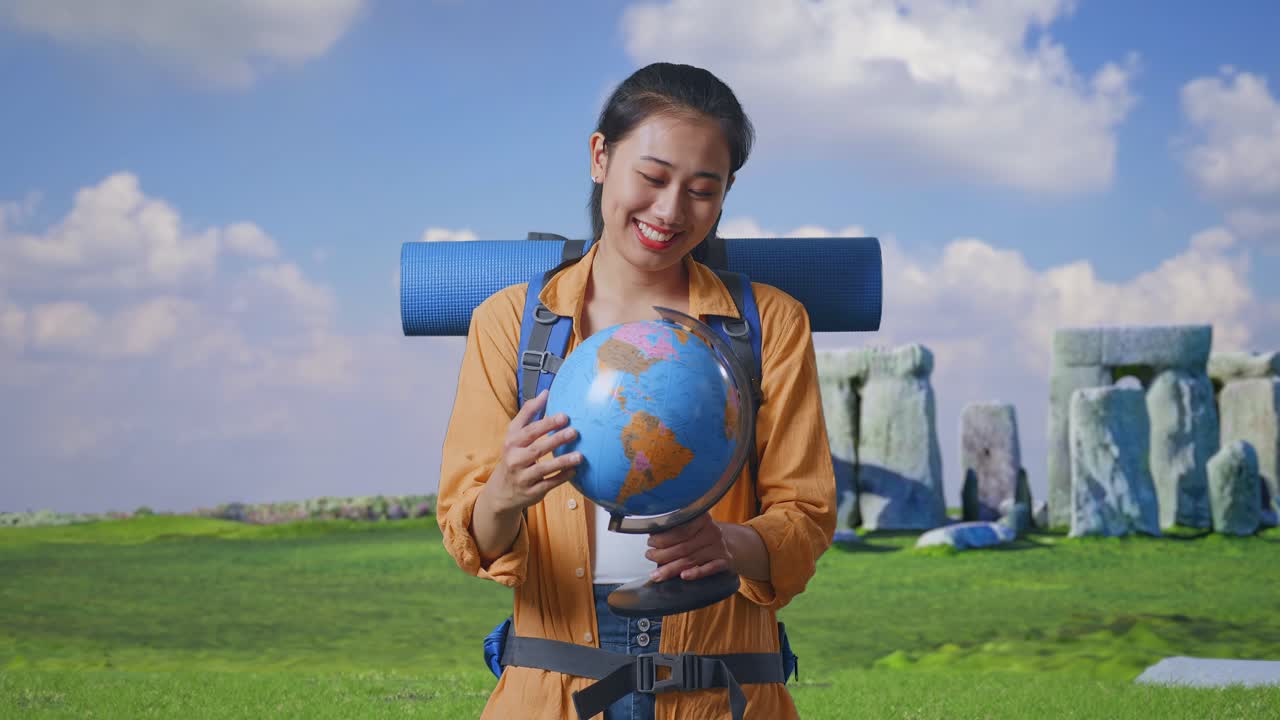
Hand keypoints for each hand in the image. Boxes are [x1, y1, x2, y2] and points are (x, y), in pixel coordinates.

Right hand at [481, 389, 582, 515]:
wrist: (501, 491)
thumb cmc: (513, 455)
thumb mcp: (514, 434)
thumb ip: (529, 413)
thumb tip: (546, 392)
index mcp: (512, 442)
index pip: (529, 431)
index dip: (546, 423)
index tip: (564, 416)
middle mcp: (515, 459)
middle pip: (536, 449)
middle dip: (556, 440)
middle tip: (574, 432)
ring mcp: (522, 477)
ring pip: (543, 469)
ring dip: (562, 461)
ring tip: (579, 456)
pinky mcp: (531, 492)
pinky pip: (548, 484)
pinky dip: (561, 477)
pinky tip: (574, 470)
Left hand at [645, 513, 732, 582]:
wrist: (729, 543)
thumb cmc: (700, 535)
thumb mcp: (690, 526)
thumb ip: (673, 529)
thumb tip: (651, 535)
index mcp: (702, 518)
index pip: (680, 530)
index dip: (662, 538)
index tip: (650, 543)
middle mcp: (712, 531)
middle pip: (683, 547)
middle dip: (663, 555)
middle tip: (649, 557)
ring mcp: (719, 547)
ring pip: (691, 560)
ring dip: (671, 568)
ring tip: (656, 575)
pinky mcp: (725, 561)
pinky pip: (710, 568)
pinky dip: (696, 573)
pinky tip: (683, 576)